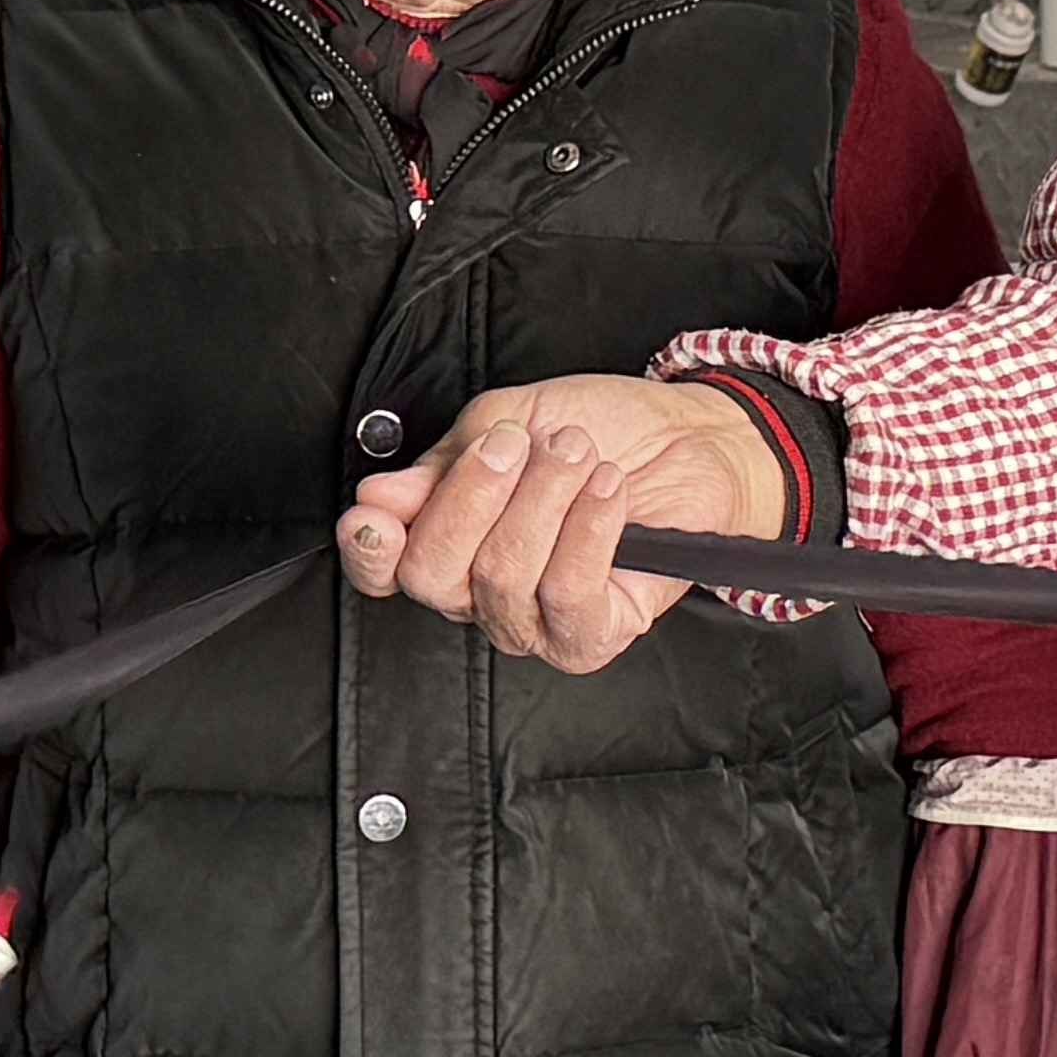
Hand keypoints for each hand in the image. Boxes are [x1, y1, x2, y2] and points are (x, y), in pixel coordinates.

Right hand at [346, 377, 786, 674]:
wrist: (688, 439)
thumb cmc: (598, 430)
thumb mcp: (507, 421)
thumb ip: (443, 461)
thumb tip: (380, 496)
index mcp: (448, 540)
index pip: (384, 570)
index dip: (368, 549)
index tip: (376, 511)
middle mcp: (481, 593)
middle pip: (432, 575)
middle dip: (472, 495)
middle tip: (520, 443)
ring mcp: (534, 622)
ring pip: (502, 577)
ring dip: (544, 498)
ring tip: (579, 453)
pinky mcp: (592, 635)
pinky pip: (569, 595)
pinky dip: (588, 530)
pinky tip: (606, 490)